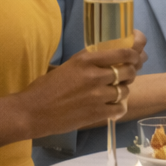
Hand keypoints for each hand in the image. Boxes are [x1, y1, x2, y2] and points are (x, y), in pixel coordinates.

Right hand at [21, 31, 144, 134]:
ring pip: (125, 90)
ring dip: (122, 91)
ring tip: (113, 94)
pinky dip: (118, 108)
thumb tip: (109, 61)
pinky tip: (111, 108)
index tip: (136, 57)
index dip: (134, 55)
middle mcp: (95, 75)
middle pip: (128, 71)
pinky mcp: (96, 113)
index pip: (123, 53)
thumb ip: (89, 63)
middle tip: (125, 77)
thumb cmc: (44, 88)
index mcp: (86, 59)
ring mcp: (97, 95)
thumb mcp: (68, 67)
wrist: (30, 113)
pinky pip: (120, 108)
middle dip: (130, 74)